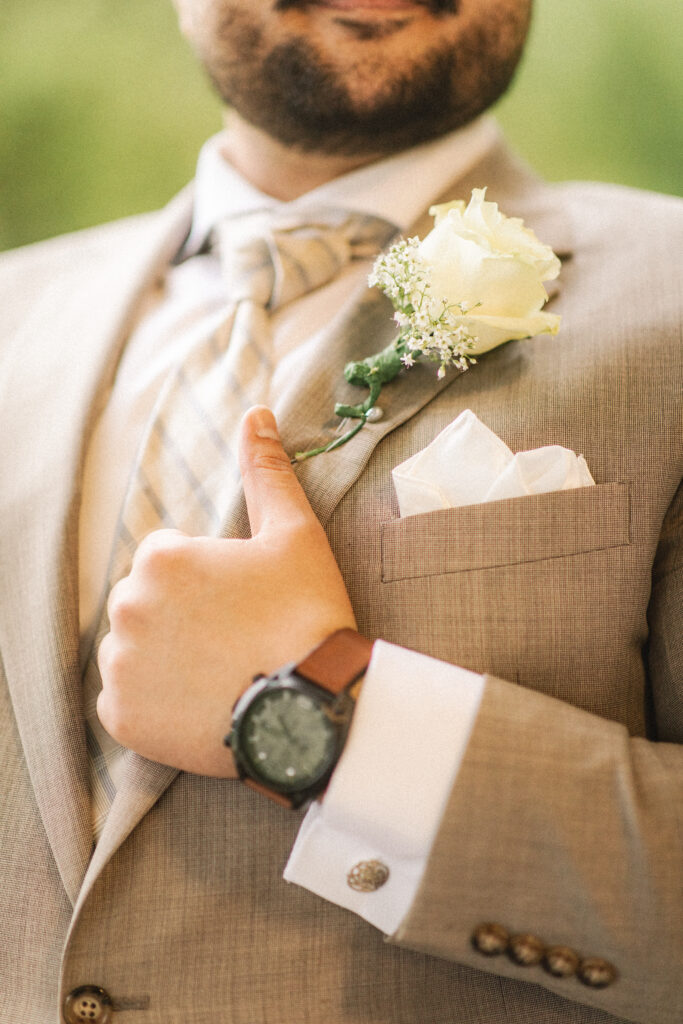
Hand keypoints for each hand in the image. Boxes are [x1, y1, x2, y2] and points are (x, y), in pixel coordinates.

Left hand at [97, 406, 356, 775]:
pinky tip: (202, 702)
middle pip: (147, 602)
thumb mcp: (294, 534)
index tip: (243, 604)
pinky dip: (155, 704)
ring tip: (221, 673)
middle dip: (181, 615)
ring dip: (166, 657)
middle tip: (235, 639)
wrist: (312, 710)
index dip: (209, 579)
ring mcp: (121, 665)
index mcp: (162, 558)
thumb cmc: (306, 615)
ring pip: (136, 650)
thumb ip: (267, 472)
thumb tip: (257, 414)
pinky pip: (128, 700)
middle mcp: (127, 606)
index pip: (168, 559)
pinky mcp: (121, 717)